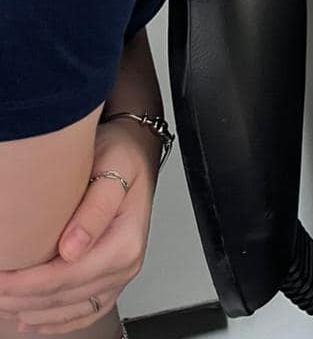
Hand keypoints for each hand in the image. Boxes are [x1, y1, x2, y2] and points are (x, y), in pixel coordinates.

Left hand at [0, 119, 158, 334]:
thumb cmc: (123, 157)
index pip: (67, 277)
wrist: (136, 154)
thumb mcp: (114, 168)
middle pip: (64, 297)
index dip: (27, 284)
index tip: (0, 278)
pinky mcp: (112, 279)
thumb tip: (72, 249)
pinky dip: (56, 322)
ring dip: (32, 312)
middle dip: (22, 298)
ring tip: (4, 302)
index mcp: (125, 242)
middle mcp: (126, 265)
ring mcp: (120, 276)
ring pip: (70, 311)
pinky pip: (84, 312)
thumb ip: (97, 208)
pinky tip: (32, 320)